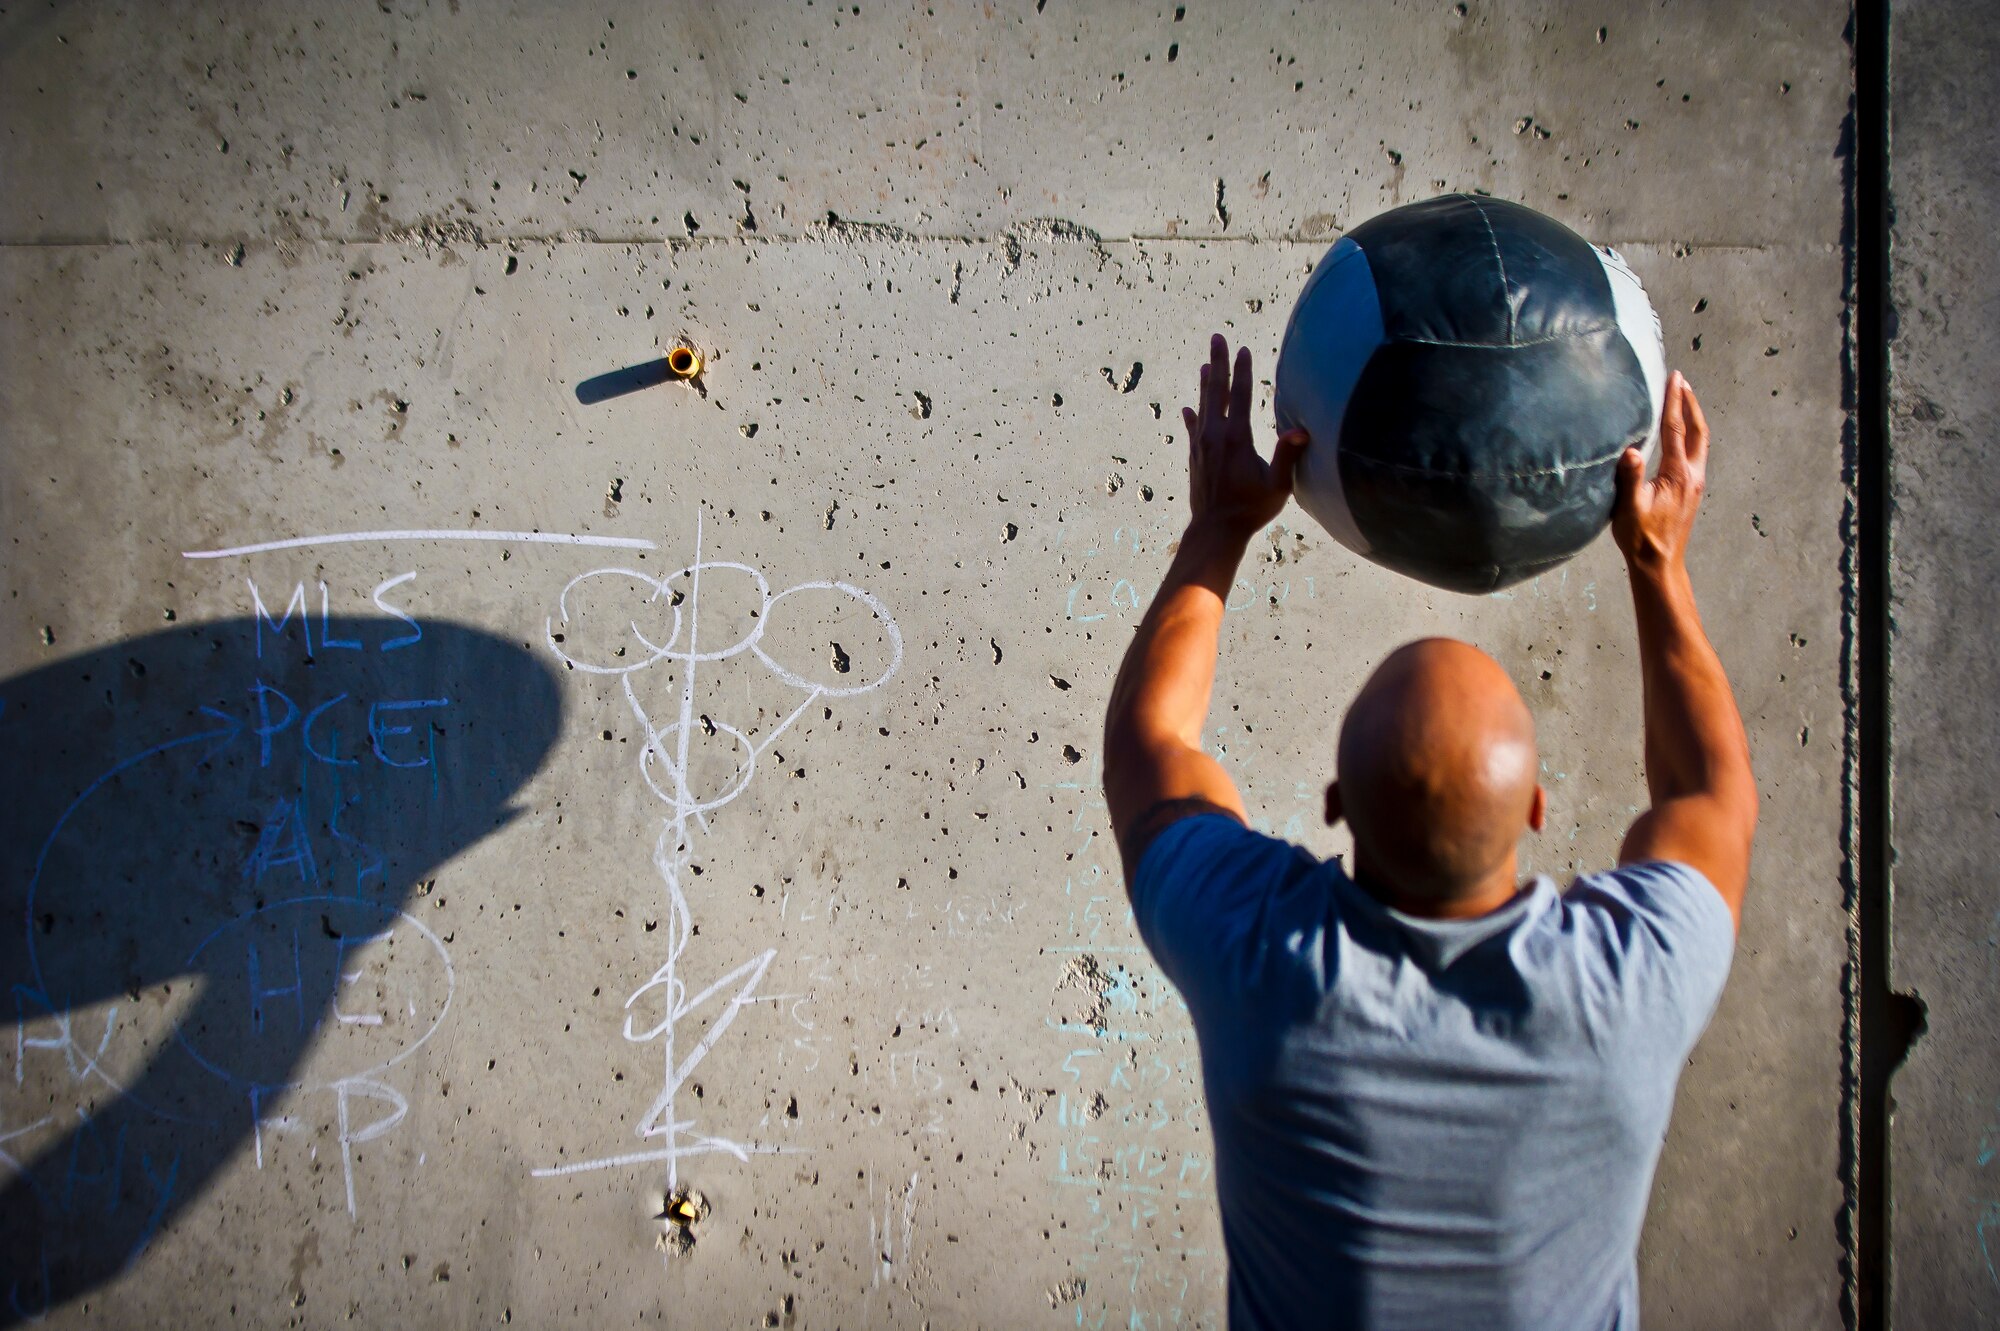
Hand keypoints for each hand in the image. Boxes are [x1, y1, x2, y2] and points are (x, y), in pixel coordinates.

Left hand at [1181, 333, 1307, 538]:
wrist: (1215, 531)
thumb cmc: (1251, 510)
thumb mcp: (1277, 486)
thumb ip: (1287, 457)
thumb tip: (1301, 431)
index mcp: (1236, 438)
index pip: (1240, 395)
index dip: (1243, 370)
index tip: (1244, 349)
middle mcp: (1215, 436)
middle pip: (1216, 391)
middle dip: (1218, 362)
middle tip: (1217, 338)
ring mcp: (1201, 446)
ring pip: (1203, 406)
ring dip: (1205, 383)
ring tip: (1204, 364)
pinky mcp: (1194, 457)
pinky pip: (1192, 429)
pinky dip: (1191, 416)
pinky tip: (1188, 408)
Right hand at [1613, 370, 1708, 571]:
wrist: (1659, 562)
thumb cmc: (1641, 537)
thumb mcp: (1629, 508)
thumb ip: (1630, 478)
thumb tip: (1630, 451)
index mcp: (1678, 474)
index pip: (1676, 430)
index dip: (1674, 402)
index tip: (1674, 378)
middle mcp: (1693, 475)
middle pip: (1697, 430)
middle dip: (1690, 403)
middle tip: (1681, 381)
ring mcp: (1695, 483)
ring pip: (1699, 441)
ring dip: (1693, 418)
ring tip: (1684, 400)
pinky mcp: (1692, 490)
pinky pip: (1696, 452)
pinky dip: (1690, 434)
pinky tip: (1681, 434)